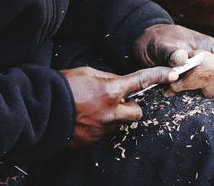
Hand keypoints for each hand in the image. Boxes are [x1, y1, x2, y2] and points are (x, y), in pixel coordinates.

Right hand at [60, 66, 177, 146]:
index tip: (172, 74)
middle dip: (132, 107)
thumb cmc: (63, 87)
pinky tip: (86, 119)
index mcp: (110, 91)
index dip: (158, 76)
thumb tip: (120, 82)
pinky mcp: (93, 141)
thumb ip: (108, 78)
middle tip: (117, 102)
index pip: (140, 81)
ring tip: (94, 110)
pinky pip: (105, 132)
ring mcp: (102, 129)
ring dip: (114, 117)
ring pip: (120, 123)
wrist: (40, 111)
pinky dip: (100, 126)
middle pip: (137, 112)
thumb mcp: (87, 73)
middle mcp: (111, 112)